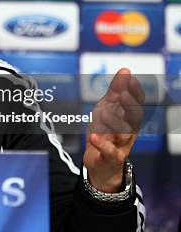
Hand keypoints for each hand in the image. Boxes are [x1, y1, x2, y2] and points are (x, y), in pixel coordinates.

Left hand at [83, 68, 143, 191]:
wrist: (100, 162)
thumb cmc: (106, 131)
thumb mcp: (108, 108)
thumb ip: (115, 91)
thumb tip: (125, 70)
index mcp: (129, 116)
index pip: (137, 102)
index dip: (134, 89)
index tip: (127, 76)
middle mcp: (129, 129)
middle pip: (134, 117)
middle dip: (129, 105)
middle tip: (121, 94)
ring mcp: (121, 144)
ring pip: (123, 133)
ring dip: (114, 122)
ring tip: (102, 113)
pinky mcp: (111, 157)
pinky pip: (109, 150)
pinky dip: (102, 143)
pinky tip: (93, 136)